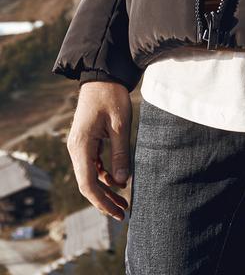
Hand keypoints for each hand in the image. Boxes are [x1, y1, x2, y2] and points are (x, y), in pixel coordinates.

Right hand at [66, 81, 132, 221]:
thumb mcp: (121, 125)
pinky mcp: (86, 142)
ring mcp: (79, 146)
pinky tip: (117, 182)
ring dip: (105, 190)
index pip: (87, 184)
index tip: (117, 211)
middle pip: (87, 184)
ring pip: (90, 176)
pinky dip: (104, 176)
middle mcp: (76, 149)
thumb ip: (120, 154)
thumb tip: (122, 183)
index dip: (102, 201)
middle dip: (104, 201)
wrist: (102, 76)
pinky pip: (92, 166)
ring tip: (123, 202)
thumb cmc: (112, 97)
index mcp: (81, 146)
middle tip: (123, 213)